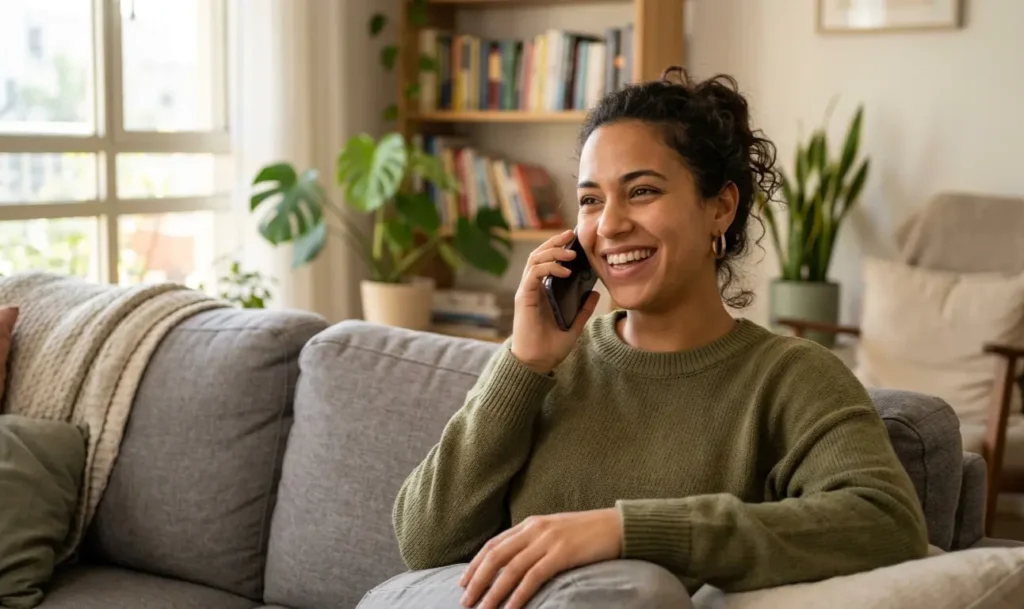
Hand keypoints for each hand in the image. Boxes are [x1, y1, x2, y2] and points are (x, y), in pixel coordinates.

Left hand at [458, 508, 622, 608]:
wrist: (618, 526)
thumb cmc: (588, 533)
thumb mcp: (555, 532)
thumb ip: (534, 542)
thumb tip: (514, 563)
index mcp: (530, 523)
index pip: (494, 544)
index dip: (476, 565)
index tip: (463, 583)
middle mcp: (535, 529)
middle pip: (496, 556)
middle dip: (477, 580)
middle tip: (465, 601)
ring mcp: (548, 541)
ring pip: (511, 569)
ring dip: (493, 592)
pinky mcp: (562, 554)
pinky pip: (533, 577)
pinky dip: (518, 595)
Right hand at [511, 229, 600, 374]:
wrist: (537, 362)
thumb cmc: (551, 346)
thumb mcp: (575, 325)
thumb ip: (584, 308)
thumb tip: (596, 292)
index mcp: (543, 291)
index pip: (547, 261)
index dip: (558, 247)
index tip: (574, 239)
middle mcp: (533, 287)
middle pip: (539, 254)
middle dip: (554, 242)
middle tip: (571, 235)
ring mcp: (527, 291)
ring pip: (535, 260)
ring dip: (553, 252)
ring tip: (571, 253)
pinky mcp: (524, 297)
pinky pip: (534, 274)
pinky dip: (549, 268)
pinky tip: (565, 271)